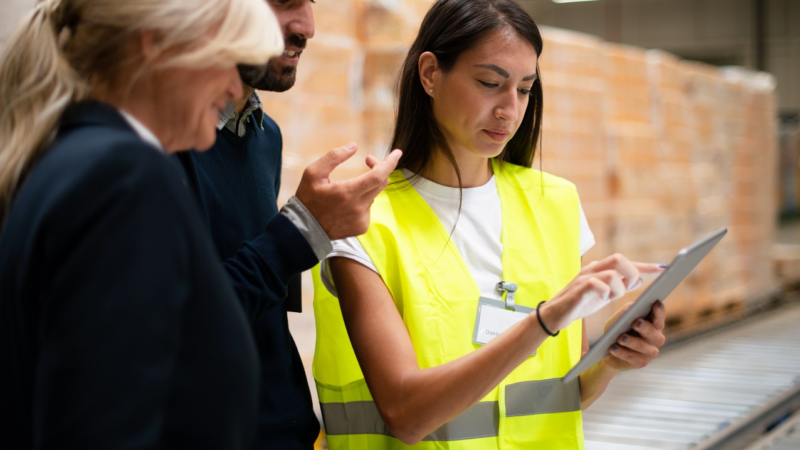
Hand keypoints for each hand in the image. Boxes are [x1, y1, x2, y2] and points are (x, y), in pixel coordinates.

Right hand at [295, 143, 401, 240]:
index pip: (378, 176)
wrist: (305, 230)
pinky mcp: (362, 227)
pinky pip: (369, 208)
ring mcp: (362, 219)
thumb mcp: (313, 173)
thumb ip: (333, 157)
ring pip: (374, 195)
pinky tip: (346, 205)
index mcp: (347, 193)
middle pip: (381, 183)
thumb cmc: (307, 199)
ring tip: (347, 189)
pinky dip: (362, 201)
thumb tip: (354, 146)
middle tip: (368, 161)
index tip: (397, 153)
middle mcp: (358, 207)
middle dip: (379, 168)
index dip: (390, 163)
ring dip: (367, 186)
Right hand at [540, 254, 663, 331]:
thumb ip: (620, 286)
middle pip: (619, 259)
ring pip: (612, 273)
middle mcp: (592, 268)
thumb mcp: (604, 294)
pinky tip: (601, 298)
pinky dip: (605, 292)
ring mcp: (585, 277)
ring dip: (618, 288)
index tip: (663, 268)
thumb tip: (640, 279)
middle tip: (630, 287)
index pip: (625, 262)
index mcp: (599, 269)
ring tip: (610, 297)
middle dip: (631, 273)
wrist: (555, 314)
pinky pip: (598, 284)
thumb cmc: (579, 303)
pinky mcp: (579, 288)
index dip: (645, 265)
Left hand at [602, 301, 666, 370]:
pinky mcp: (641, 363)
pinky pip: (632, 358)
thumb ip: (628, 311)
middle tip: (635, 322)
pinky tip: (613, 348)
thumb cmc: (618, 329)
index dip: (659, 311)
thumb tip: (632, 307)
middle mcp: (656, 338)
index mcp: (654, 324)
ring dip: (631, 341)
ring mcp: (650, 352)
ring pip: (642, 346)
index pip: (659, 316)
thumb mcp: (620, 318)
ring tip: (620, 338)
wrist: (608, 349)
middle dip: (644, 327)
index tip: (657, 303)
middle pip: (653, 332)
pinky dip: (621, 352)